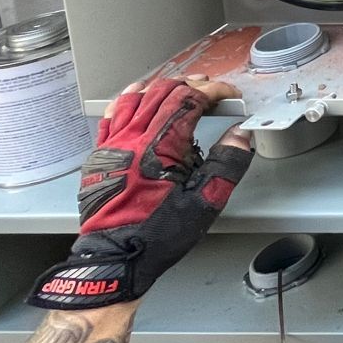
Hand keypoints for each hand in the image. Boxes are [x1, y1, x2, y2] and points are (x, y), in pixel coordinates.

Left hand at [28, 74, 252, 309]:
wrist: (117, 259)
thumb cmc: (157, 234)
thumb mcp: (205, 202)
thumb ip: (227, 163)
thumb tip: (241, 135)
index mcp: (161, 145)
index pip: (190, 99)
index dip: (215, 91)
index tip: (229, 95)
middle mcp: (134, 138)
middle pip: (164, 91)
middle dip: (191, 84)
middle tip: (210, 89)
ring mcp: (113, 145)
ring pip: (136, 98)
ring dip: (161, 86)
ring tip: (178, 84)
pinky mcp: (101, 156)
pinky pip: (112, 115)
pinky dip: (127, 99)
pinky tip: (134, 95)